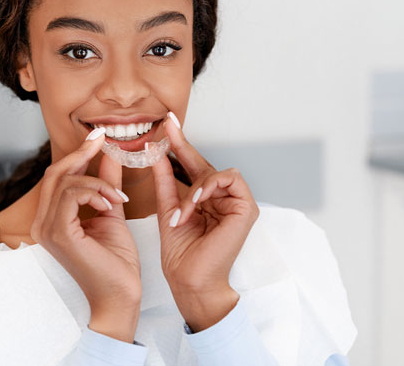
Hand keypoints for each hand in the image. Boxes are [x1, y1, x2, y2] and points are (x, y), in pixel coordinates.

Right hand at [29, 128, 140, 341]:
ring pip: (65, 181)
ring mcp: (47, 229)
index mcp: (52, 219)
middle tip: (103, 140)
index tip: (98, 137)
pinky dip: (95, 191)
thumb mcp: (111, 212)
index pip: (58, 177)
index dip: (77, 154)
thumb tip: (109, 156)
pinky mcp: (58, 234)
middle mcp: (43, 223)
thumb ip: (106, 184)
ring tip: (117, 197)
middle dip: (81, 153)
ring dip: (97, 181)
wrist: (120, 296)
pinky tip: (111, 204)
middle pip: (55, 174)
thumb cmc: (116, 263)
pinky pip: (72, 195)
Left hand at [151, 112, 259, 330]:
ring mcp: (236, 203)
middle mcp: (222, 199)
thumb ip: (165, 179)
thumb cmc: (181, 252)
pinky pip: (229, 179)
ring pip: (216, 172)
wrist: (189, 280)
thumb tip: (156, 151)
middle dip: (184, 146)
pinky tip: (196, 201)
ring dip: (196, 187)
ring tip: (184, 210)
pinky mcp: (247, 208)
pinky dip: (209, 188)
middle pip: (205, 164)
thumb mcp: (168, 207)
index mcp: (205, 199)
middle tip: (167, 127)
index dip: (180, 144)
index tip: (167, 123)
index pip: (192, 166)